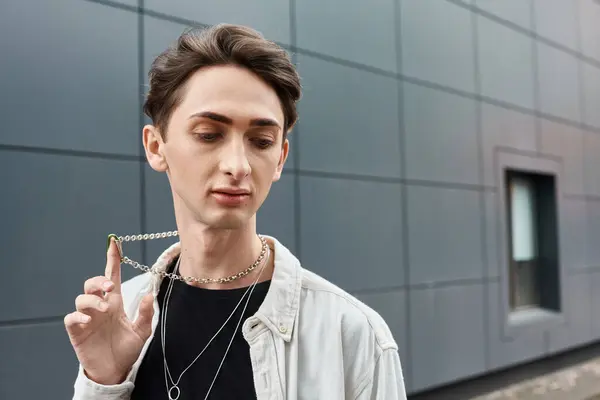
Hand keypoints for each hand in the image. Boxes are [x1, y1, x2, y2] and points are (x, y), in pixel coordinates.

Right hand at [64, 237, 154, 384]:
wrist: (115, 370)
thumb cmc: (126, 349)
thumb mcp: (142, 331)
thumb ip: (145, 313)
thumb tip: (148, 295)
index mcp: (115, 302)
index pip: (112, 276)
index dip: (112, 259)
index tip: (114, 242)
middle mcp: (100, 307)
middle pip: (92, 284)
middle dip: (99, 280)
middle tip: (109, 287)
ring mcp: (87, 318)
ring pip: (81, 297)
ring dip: (92, 299)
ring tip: (105, 309)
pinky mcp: (77, 331)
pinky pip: (71, 317)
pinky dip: (78, 315)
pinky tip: (88, 319)